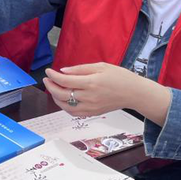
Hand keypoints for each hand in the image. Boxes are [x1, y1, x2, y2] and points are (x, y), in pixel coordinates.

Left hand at [43, 62, 170, 122]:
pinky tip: (63, 98)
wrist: (134, 93)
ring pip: (65, 106)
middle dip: (50, 86)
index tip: (48, 71)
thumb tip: (63, 71)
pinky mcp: (92, 113)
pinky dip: (64, 106)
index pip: (65, 81)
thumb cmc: (119, 77)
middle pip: (61, 94)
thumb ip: (80, 69)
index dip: (53, 76)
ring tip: (53, 88)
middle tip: (47, 79)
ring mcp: (90, 107)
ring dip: (55, 97)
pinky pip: (73, 112)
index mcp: (91, 83)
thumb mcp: (100, 66)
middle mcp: (89, 97)